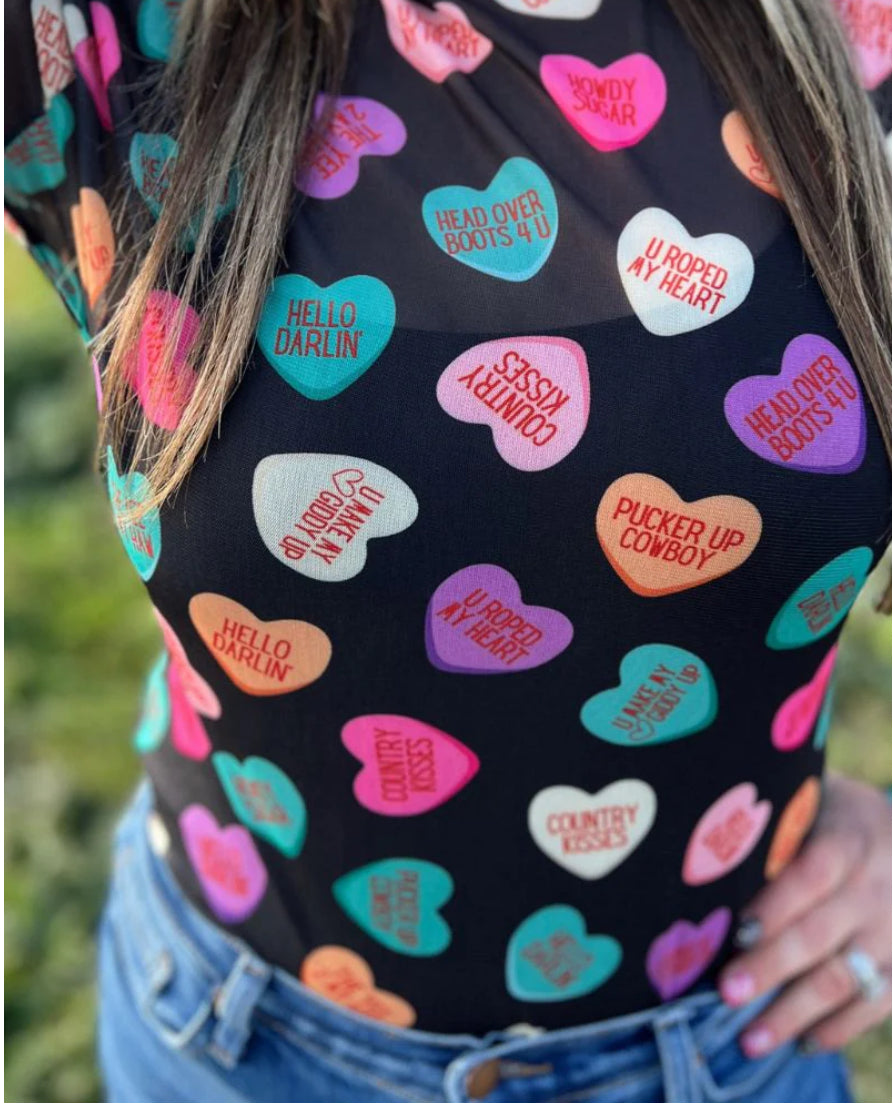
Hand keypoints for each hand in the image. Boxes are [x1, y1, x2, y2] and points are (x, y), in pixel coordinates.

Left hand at [718, 772, 890, 1056]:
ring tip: (749, 1040)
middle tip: (727, 993)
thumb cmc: (831, 816)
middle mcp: (876, 888)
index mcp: (848, 841)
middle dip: (771, 967)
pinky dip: (839, 1029)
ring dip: (795, 1013)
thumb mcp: (812, 803)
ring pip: (845, 980)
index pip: (810, 877)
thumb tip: (701, 856)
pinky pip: (876, 1004)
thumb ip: (773, 829)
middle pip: (820, 935)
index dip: (774, 907)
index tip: (735, 931)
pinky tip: (801, 1044)